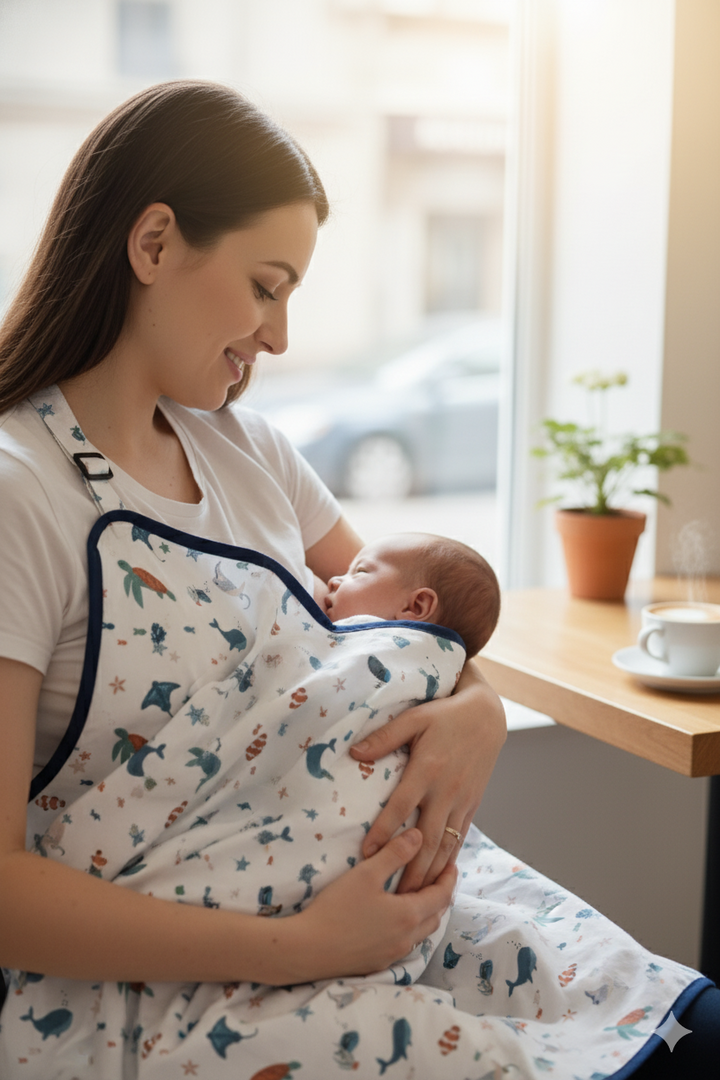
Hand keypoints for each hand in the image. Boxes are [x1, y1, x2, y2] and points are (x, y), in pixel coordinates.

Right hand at [284, 829, 455, 981]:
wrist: (307, 950)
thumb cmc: (336, 909)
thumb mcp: (366, 873)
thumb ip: (395, 853)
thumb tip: (419, 835)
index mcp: (409, 915)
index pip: (442, 895)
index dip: (450, 879)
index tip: (452, 864)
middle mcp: (407, 939)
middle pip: (436, 916)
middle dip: (442, 896)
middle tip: (440, 878)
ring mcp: (393, 954)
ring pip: (422, 933)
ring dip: (427, 913)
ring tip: (421, 896)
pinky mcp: (379, 963)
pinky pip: (406, 944)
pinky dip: (411, 928)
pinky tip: (397, 920)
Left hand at [349, 660, 505, 892]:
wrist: (487, 716)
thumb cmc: (444, 715)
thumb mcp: (414, 718)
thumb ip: (385, 736)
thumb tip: (354, 753)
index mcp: (426, 769)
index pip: (400, 807)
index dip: (383, 832)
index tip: (367, 855)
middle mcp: (445, 790)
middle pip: (426, 839)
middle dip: (410, 870)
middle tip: (394, 897)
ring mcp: (462, 800)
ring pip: (445, 845)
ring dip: (430, 873)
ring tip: (415, 898)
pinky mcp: (473, 804)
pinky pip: (460, 837)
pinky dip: (449, 860)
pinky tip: (439, 877)